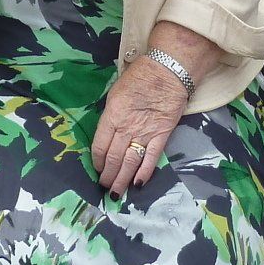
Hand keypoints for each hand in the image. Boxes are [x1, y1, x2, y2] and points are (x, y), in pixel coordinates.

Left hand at [91, 57, 187, 196]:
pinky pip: (151, 159)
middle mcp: (126, 128)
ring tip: (116, 193)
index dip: (97, 161)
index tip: (97, 169)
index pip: (100, 145)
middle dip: (107, 176)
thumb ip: (110, 115)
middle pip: (113, 158)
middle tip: (104, 187)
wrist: (167, 71)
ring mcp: (144, 133)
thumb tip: (107, 132)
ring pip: (129, 163)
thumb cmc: (139, 77)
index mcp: (112, 116)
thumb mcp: (115, 93)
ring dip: (121, 180)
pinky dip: (144, 173)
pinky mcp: (161, 136)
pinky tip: (137, 184)